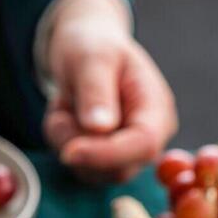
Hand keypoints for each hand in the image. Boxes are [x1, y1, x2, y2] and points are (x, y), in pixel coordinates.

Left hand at [42, 0, 177, 183]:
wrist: (84, 47)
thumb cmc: (93, 46)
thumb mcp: (92, 58)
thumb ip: (96, 91)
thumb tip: (100, 128)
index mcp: (156, 109)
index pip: (144, 144)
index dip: (107, 154)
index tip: (69, 151)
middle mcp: (148, 136)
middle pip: (117, 168)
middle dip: (79, 144)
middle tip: (62, 106)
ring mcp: (125, 153)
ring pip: (90, 172)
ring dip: (65, 140)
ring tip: (65, 102)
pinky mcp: (102, 161)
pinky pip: (75, 166)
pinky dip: (60, 143)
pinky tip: (65, 116)